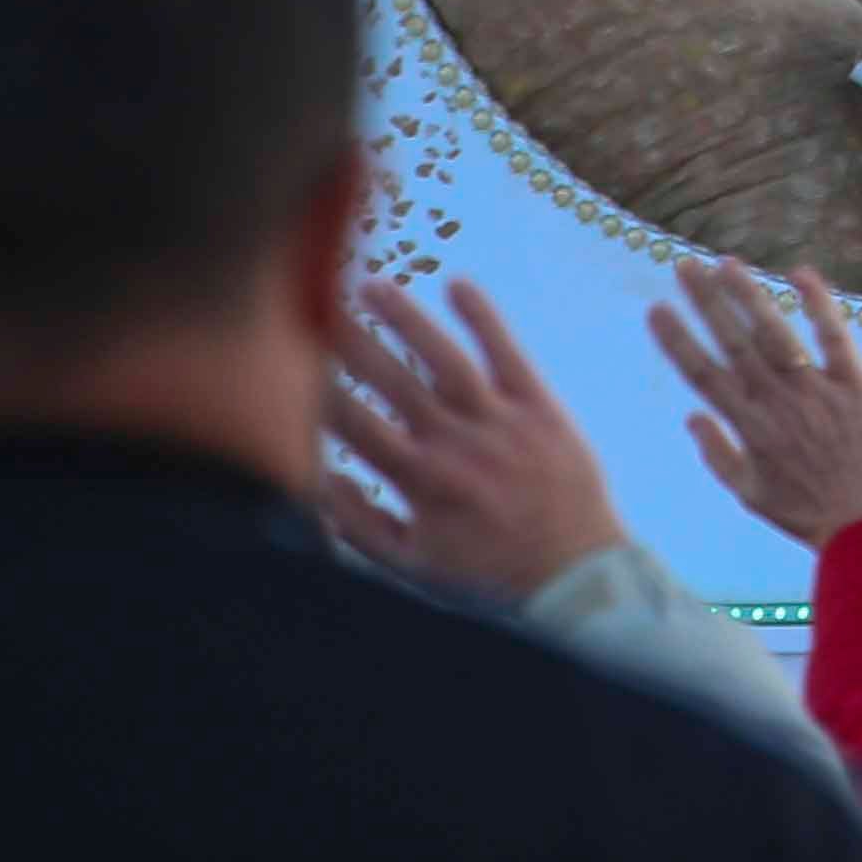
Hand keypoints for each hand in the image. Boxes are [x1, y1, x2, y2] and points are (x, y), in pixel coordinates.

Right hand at [329, 276, 620, 598]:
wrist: (575, 574)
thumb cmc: (487, 576)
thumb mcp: (412, 564)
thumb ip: (359, 524)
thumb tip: (318, 481)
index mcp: (421, 481)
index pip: (355, 426)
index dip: (318, 390)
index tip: (286, 359)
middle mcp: (457, 444)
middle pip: (394, 382)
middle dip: (352, 343)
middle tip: (316, 304)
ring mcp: (501, 421)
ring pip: (446, 359)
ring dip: (408, 321)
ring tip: (373, 288)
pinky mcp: (541, 408)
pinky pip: (509, 354)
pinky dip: (484, 318)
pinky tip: (458, 285)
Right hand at [651, 258, 861, 547]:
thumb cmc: (809, 515)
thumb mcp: (750, 495)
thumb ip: (717, 454)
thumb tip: (691, 415)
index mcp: (748, 427)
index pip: (703, 375)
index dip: (677, 341)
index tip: (656, 310)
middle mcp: (776, 402)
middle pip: (733, 343)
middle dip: (706, 302)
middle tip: (684, 266)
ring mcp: (816, 390)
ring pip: (775, 332)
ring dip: (749, 295)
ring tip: (727, 263)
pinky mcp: (857, 384)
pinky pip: (834, 335)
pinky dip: (819, 303)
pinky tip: (800, 273)